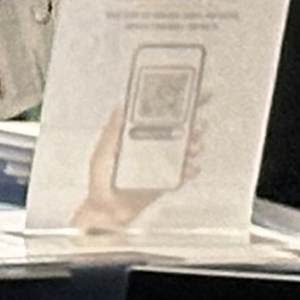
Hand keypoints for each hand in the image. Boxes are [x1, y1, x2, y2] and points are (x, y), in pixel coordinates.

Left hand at [72, 102, 200, 239]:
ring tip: (193, 144)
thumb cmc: (102, 180)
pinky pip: (187, 171)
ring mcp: (165, 162)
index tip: (195, 89)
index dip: (179, 101)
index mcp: (140, 134)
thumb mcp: (104, 151)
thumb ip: (113, 131)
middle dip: (194, 121)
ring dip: (194, 143)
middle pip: (181, 127)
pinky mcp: (170, 179)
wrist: (109, 210)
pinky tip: (190, 166)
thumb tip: (121, 106)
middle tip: (197, 121)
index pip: (162, 113)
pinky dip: (191, 168)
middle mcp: (155, 144)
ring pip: (188, 147)